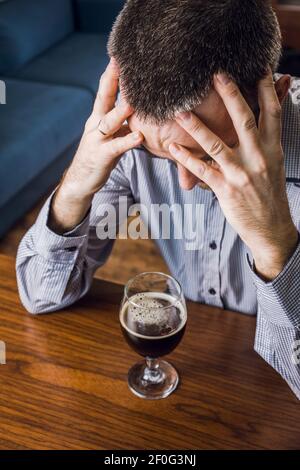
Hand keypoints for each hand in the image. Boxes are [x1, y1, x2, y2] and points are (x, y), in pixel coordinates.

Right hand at [49, 58, 143, 232]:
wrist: (81, 180)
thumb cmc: (100, 155)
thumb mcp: (112, 135)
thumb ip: (123, 122)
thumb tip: (141, 108)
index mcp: (99, 116)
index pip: (106, 90)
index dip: (113, 73)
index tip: (122, 55)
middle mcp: (96, 123)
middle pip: (104, 97)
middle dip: (112, 80)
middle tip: (122, 63)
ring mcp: (97, 139)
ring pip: (109, 121)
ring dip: (121, 111)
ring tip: (133, 102)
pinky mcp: (102, 156)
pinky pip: (116, 147)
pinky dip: (128, 141)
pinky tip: (139, 136)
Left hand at [169, 70, 297, 280]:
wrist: (271, 228)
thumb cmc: (269, 195)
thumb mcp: (273, 165)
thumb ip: (265, 141)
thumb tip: (262, 124)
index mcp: (271, 149)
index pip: (271, 113)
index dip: (265, 89)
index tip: (258, 68)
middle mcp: (258, 157)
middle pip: (243, 121)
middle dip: (230, 96)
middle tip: (216, 75)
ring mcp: (241, 174)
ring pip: (216, 145)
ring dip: (196, 127)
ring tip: (180, 111)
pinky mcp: (226, 189)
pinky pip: (202, 170)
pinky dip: (186, 159)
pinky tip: (173, 148)